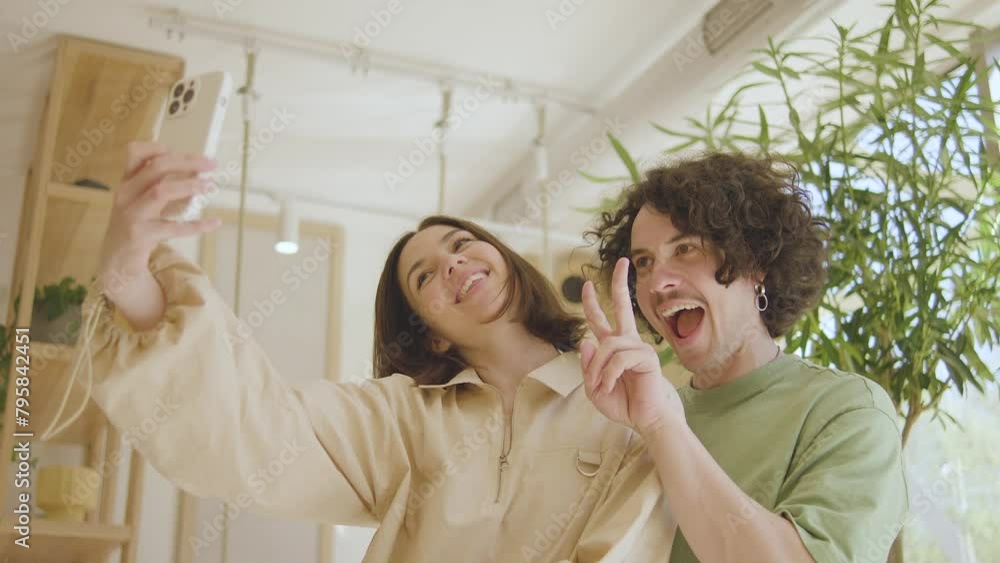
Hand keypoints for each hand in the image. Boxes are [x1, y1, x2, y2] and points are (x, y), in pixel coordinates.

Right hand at [96, 141, 219, 279]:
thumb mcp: (144, 202)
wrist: (116, 261)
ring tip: (211, 186)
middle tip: (212, 164)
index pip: (134, 153)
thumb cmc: (136, 226)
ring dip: (189, 186)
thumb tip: (199, 173)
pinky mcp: (140, 235)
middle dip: (187, 162)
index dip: (159, 148)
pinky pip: (173, 227)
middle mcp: (126, 194)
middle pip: (156, 168)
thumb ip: (165, 186)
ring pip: (161, 192)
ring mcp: (131, 214)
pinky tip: (215, 222)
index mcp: (127, 182)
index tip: (186, 154)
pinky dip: (197, 225)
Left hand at [580, 257, 683, 434]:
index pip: (601, 319)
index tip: (586, 284)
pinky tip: (611, 386)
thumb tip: (585, 341)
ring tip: (600, 386)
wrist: (644, 420)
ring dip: (598, 368)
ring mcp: (639, 347)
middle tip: (623, 261)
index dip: (592, 302)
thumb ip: (587, 367)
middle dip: (620, 283)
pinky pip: (619, 359)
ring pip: (607, 345)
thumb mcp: (594, 387)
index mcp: (614, 347)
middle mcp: (627, 342)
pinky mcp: (647, 357)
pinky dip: (610, 374)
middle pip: (622, 306)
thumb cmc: (622, 404)